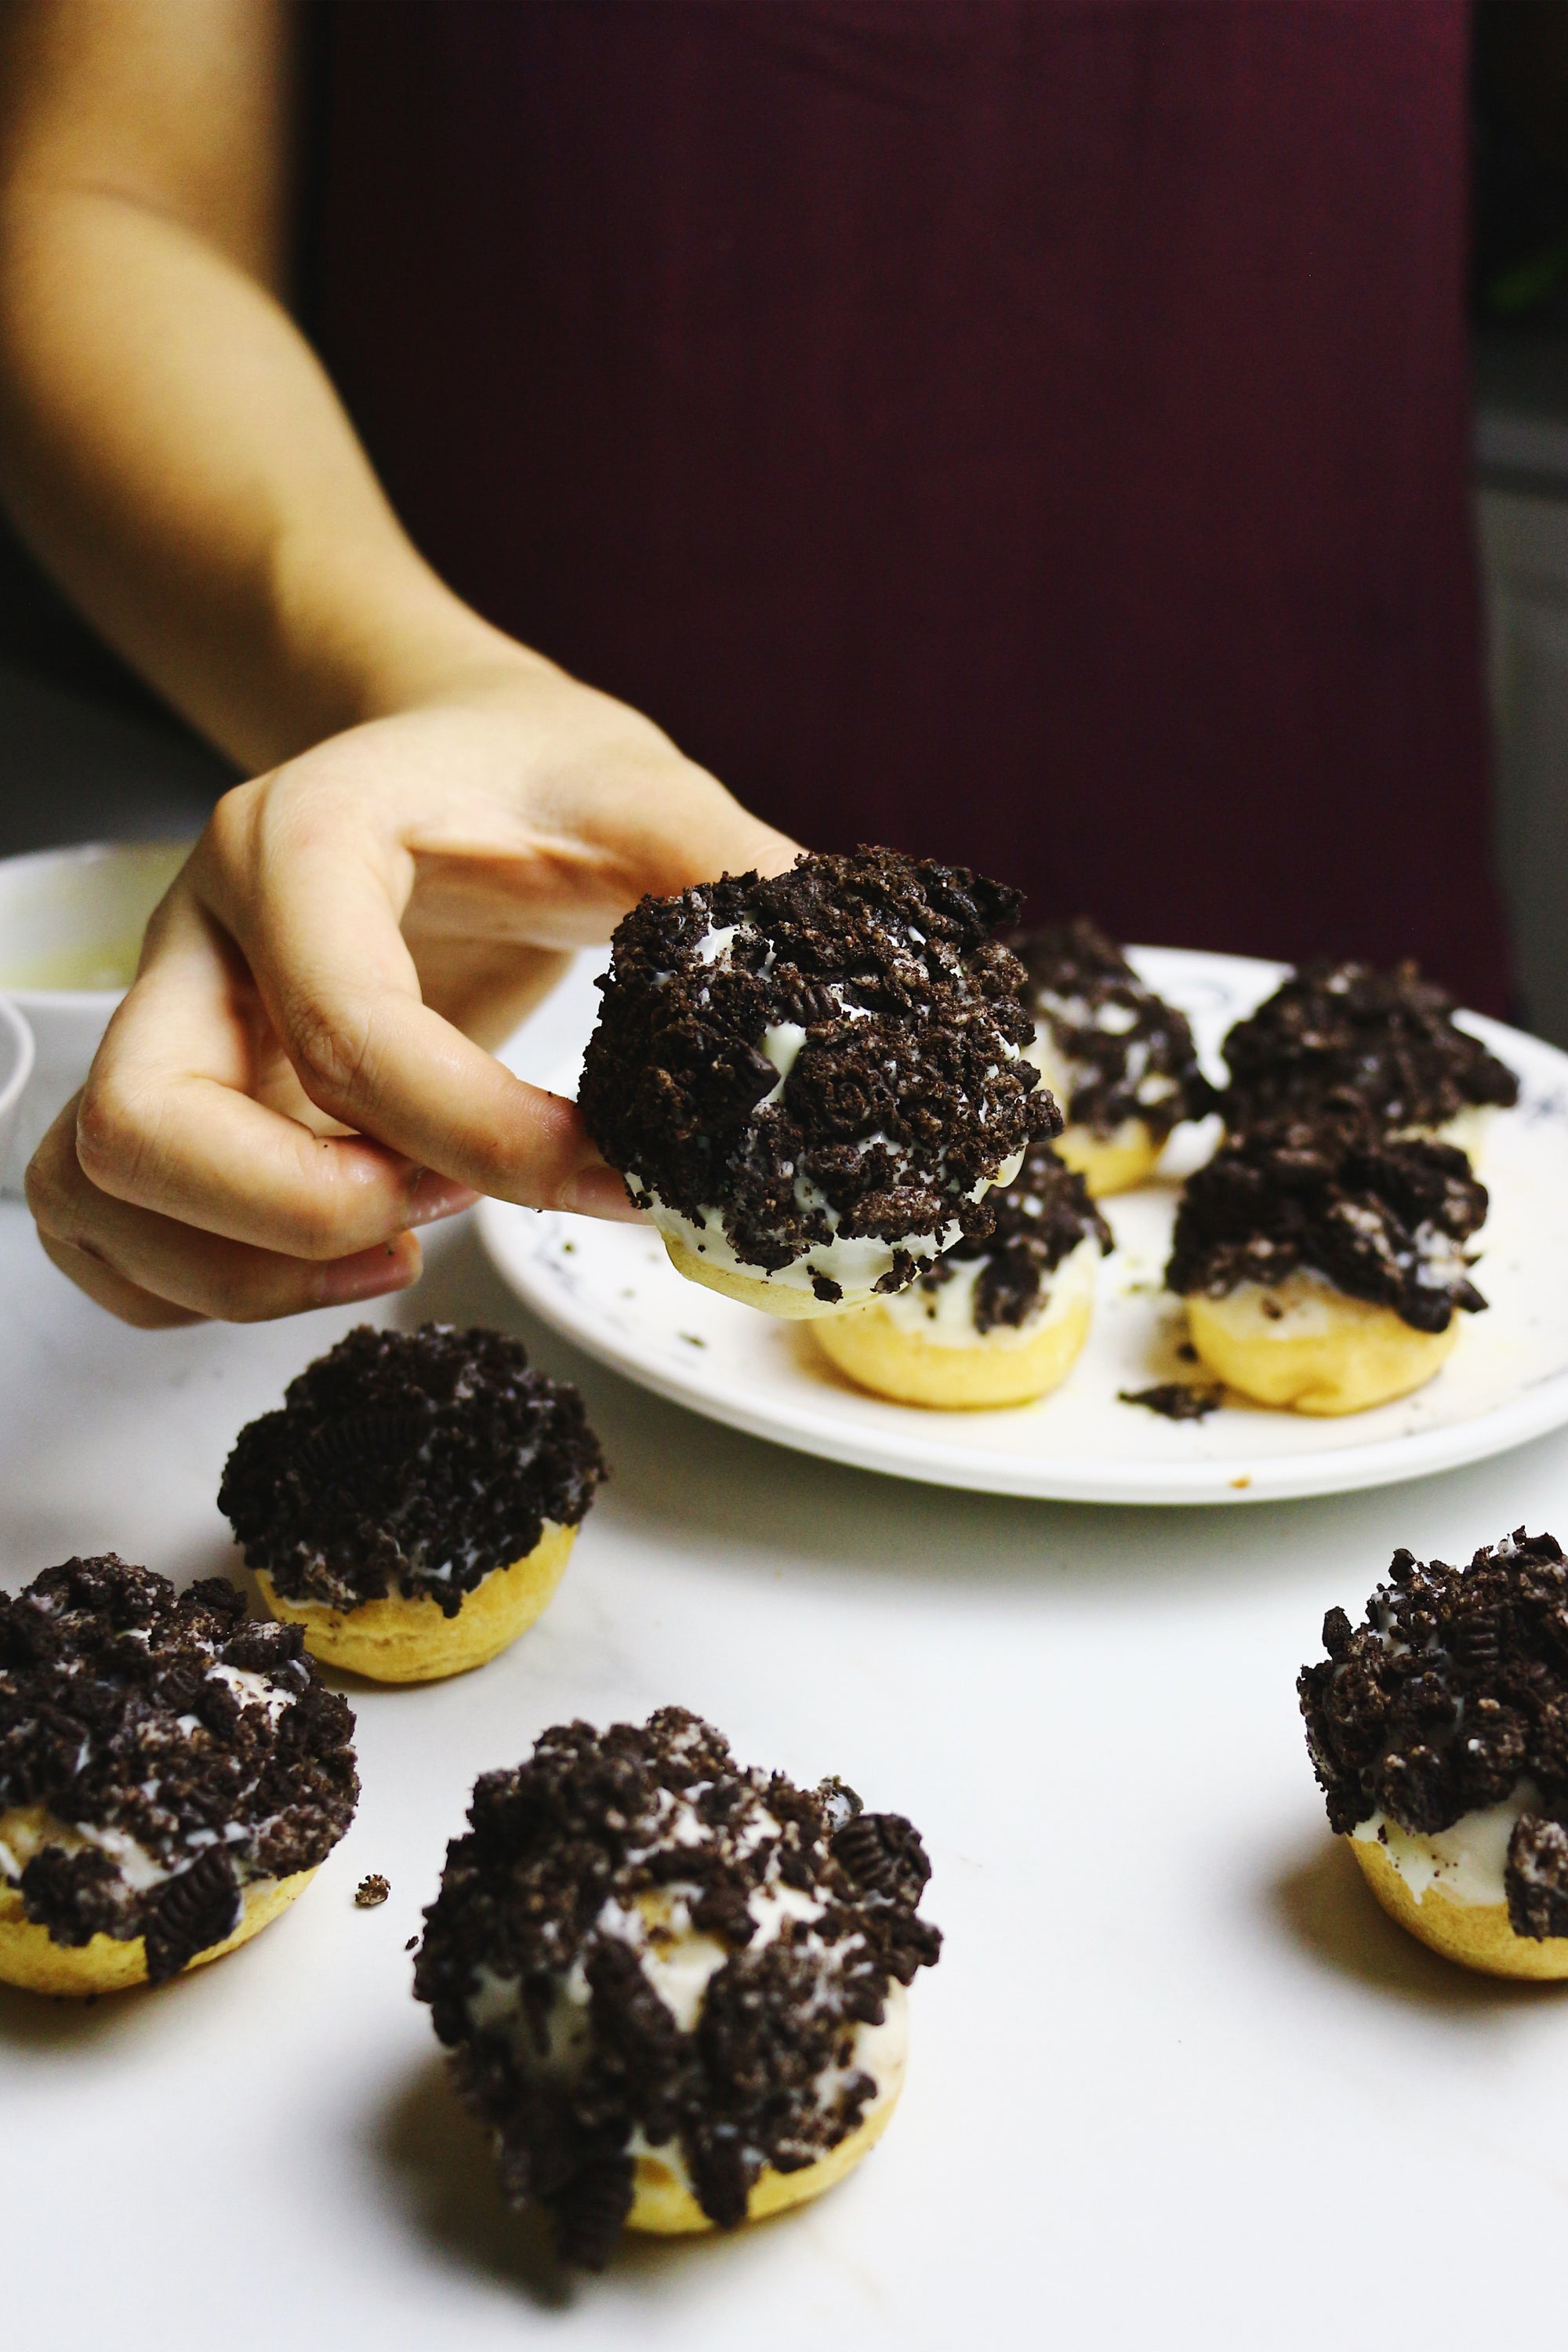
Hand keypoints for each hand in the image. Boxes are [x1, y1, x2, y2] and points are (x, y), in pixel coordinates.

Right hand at [27, 660, 797, 1326]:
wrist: (446, 748)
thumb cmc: (531, 773)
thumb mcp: (641, 791)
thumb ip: (726, 875)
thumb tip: (839, 987)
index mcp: (304, 842)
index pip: (346, 1031)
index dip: (489, 1139)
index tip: (617, 1177)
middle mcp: (202, 931)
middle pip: (147, 1127)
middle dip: (298, 1220)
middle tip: (435, 1220)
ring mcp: (169, 1012)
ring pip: (100, 1188)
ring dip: (242, 1267)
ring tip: (399, 1238)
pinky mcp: (175, 1079)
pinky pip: (99, 1219)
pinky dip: (196, 1279)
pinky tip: (333, 1255)